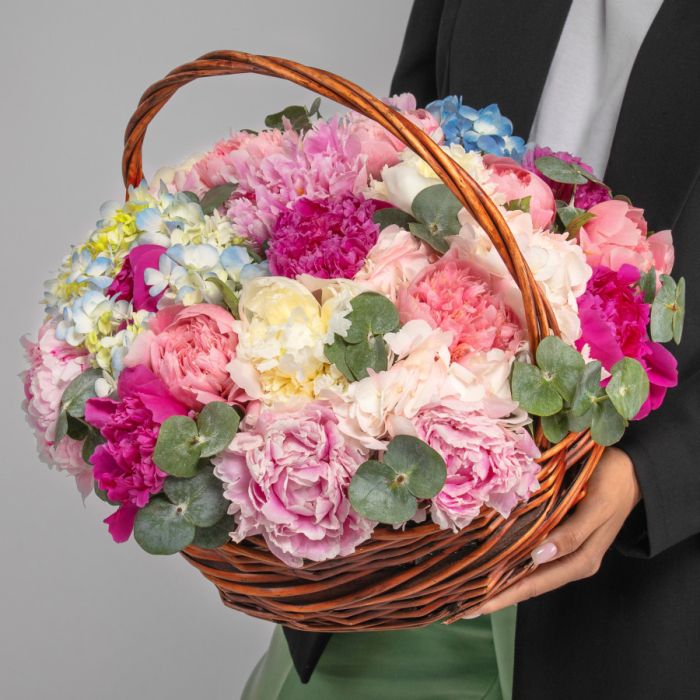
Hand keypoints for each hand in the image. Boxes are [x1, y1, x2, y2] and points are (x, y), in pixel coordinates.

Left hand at [467, 447, 640, 616]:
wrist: (630, 471)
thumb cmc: (613, 485)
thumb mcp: (597, 508)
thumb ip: (572, 534)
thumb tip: (539, 557)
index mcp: (581, 560)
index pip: (534, 584)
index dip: (503, 596)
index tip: (476, 606)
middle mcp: (569, 560)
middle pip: (527, 584)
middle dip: (495, 596)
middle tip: (461, 606)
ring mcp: (564, 550)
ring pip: (526, 572)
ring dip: (500, 581)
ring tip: (469, 589)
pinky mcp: (559, 535)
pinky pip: (530, 554)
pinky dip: (510, 560)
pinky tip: (491, 561)